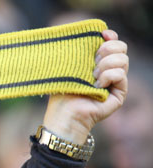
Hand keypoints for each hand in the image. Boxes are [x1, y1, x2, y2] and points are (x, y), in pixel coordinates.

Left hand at [42, 29, 128, 143]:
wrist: (64, 115)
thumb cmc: (62, 92)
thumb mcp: (68, 67)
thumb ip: (80, 51)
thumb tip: (94, 34)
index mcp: (97, 62)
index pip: (112, 42)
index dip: (110, 36)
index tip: (102, 34)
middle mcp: (109, 70)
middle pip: (122, 48)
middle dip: (108, 49)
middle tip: (94, 60)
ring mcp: (116, 82)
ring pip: (123, 59)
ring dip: (105, 65)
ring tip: (92, 76)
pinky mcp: (120, 93)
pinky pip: (121, 74)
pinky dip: (108, 77)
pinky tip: (97, 85)